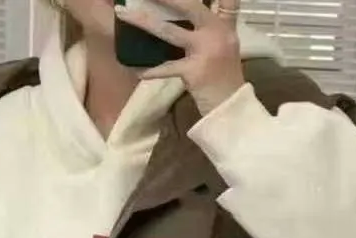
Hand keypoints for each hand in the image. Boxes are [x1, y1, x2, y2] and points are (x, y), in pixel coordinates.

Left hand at [115, 0, 245, 116]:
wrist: (232, 109)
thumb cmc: (224, 79)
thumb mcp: (224, 46)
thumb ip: (211, 26)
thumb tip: (184, 15)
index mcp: (224, 24)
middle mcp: (218, 32)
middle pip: (188, 6)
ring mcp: (206, 50)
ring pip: (169, 31)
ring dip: (143, 21)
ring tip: (123, 14)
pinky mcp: (194, 71)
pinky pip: (166, 68)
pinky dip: (150, 70)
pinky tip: (135, 69)